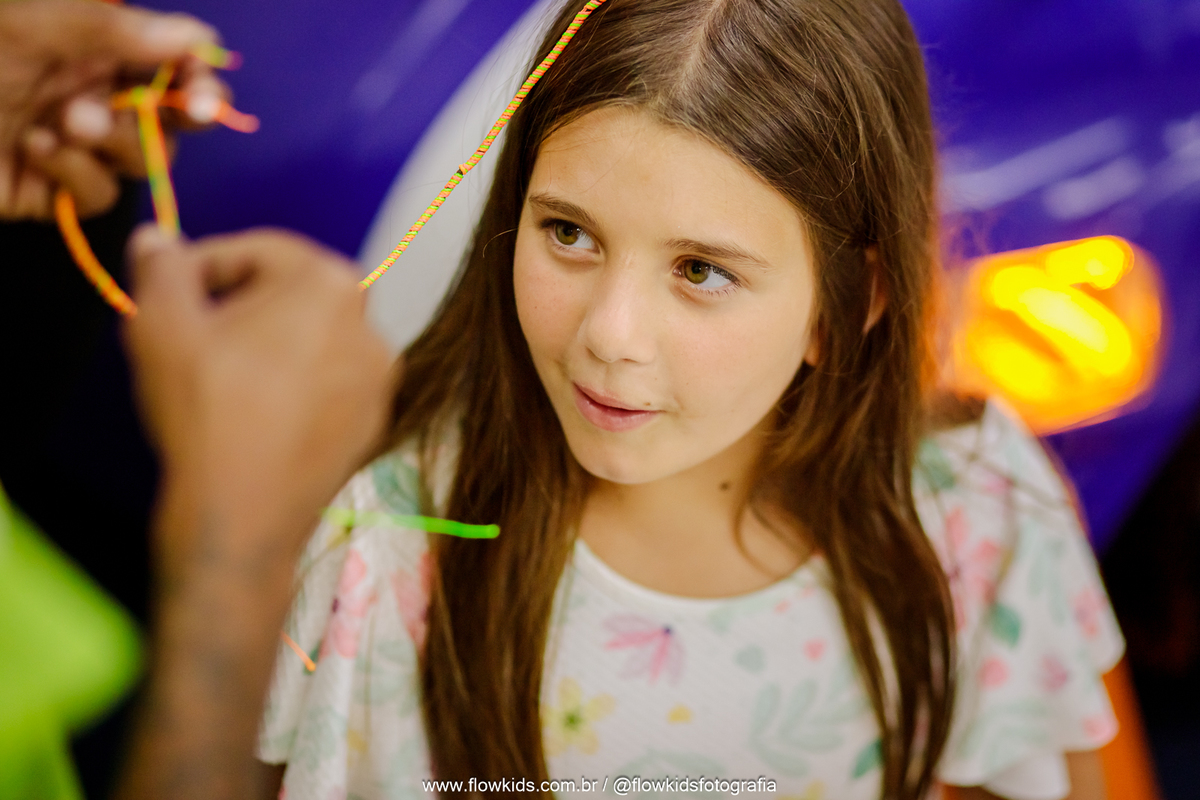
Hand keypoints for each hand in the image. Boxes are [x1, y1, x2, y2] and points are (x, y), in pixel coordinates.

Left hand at [0, 0, 225, 219]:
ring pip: (142, 161)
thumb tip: (196, 36)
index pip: (169, 66)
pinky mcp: (55, 193)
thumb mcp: (31, 26)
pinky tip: (36, 151)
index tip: (205, 94)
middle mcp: (91, 96)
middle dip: (168, 116)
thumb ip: (113, 30)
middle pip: (169, 119)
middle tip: (178, 110)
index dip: (198, 81)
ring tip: (66, 124)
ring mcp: (76, 147)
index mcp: (91, 49)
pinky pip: (99, 195)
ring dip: (115, 141)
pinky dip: (75, 174)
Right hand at [117, 226, 393, 799]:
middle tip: (191, 334)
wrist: (242, 516)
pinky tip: (253, 412)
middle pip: (291, 294)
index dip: (204, 264)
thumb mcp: (162, 324)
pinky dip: (293, 386)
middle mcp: (372, 326)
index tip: (166, 292)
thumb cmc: (206, 411)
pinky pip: (327, 385)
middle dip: (238, 304)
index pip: (258, 249)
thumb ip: (162, 266)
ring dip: (266, 345)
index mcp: (331, 284)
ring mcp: (381, 380)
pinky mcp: (375, 423)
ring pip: (311, 340)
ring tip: (218, 375)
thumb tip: (158, 238)